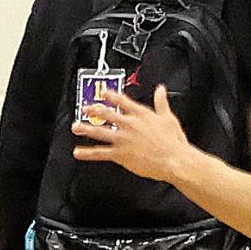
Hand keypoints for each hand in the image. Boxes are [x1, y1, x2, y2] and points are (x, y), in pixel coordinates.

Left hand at [72, 84, 190, 181]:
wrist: (174, 160)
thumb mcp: (168, 117)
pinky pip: (100, 153)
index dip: (111, 95)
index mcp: (140, 114)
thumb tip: (161, 90)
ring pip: (99, 132)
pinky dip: (88, 153)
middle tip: (85, 108)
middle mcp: (128, 124)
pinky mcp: (120, 154)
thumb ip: (161, 102)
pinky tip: (79, 152)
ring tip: (76, 127)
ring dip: (86, 129)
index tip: (104, 92)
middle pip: (106, 114)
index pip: (122, 100)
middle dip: (93, 110)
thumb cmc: (173, 141)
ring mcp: (122, 139)